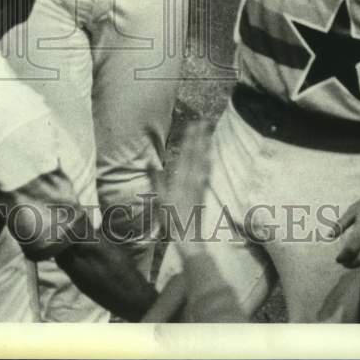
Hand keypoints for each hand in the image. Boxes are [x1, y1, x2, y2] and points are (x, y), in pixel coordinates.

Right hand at [153, 120, 212, 261]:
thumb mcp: (160, 199)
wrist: (189, 237)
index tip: (193, 125)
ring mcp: (199, 185)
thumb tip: (149, 161)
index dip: (190, 138)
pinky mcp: (202, 192)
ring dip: (205, 146)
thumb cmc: (172, 219)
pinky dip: (208, 162)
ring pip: (203, 161)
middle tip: (204, 122)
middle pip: (196, 154)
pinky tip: (210, 157)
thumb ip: (156, 179)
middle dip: (200, 137)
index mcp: (181, 179)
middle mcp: (192, 179)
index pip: (186, 154)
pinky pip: (206, 173)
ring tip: (208, 133)